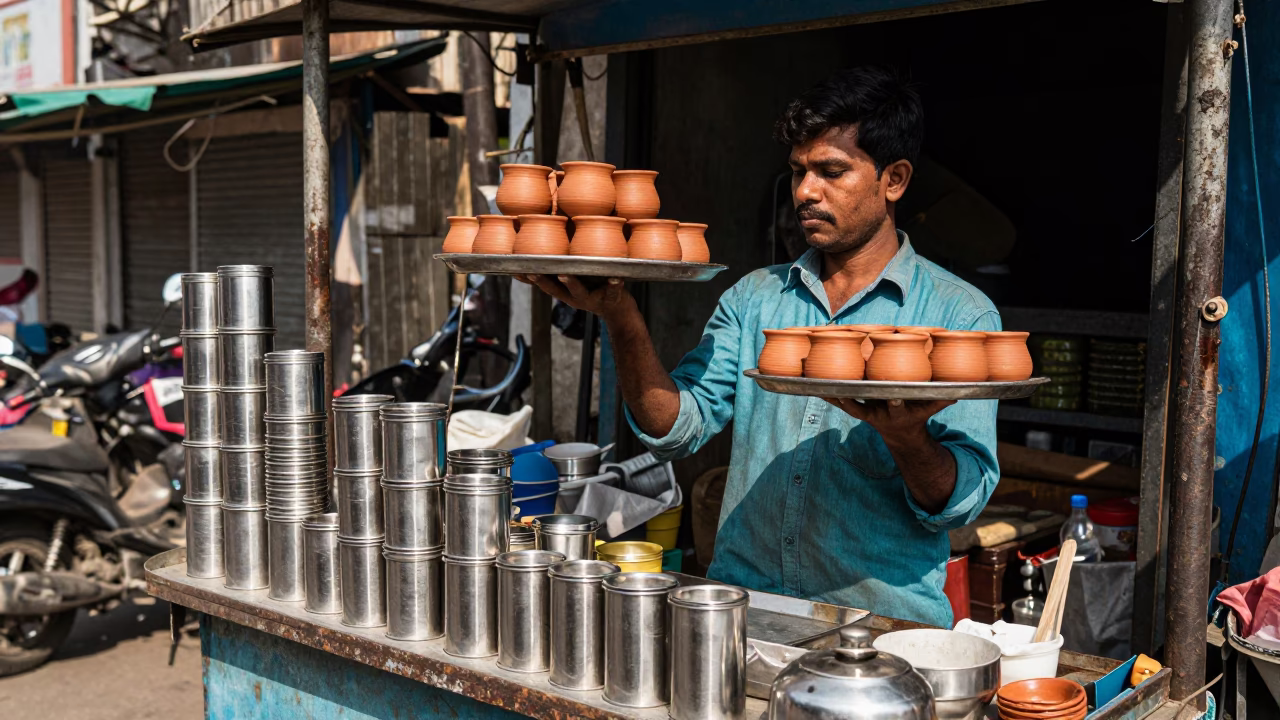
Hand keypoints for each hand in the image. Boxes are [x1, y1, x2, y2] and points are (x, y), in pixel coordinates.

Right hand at [515, 274, 636, 321]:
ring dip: (572, 284)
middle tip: (533, 273)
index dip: (529, 279)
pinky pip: (612, 291)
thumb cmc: (593, 290)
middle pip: (556, 290)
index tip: (515, 271)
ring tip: (565, 275)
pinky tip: (614, 279)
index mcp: (565, 292)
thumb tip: (543, 256)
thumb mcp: (573, 286)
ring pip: (580, 292)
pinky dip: (613, 285)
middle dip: (543, 282)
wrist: (619, 311)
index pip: (543, 284)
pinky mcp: (611, 297)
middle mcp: (575, 297)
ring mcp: (592, 298)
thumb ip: (559, 274)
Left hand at [824, 398, 954, 446]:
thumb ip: (941, 400)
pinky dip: (829, 394)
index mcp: (898, 412)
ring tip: (822, 384)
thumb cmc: (918, 415)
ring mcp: (867, 413)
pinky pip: (841, 402)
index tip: (894, 396)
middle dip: (859, 398)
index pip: (897, 405)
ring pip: (849, 404)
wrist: (901, 435)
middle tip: (848, 387)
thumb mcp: (930, 410)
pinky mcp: (857, 410)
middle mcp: (879, 414)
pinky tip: (815, 385)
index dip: (895, 401)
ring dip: (837, 396)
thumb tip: (959, 392)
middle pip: (868, 405)